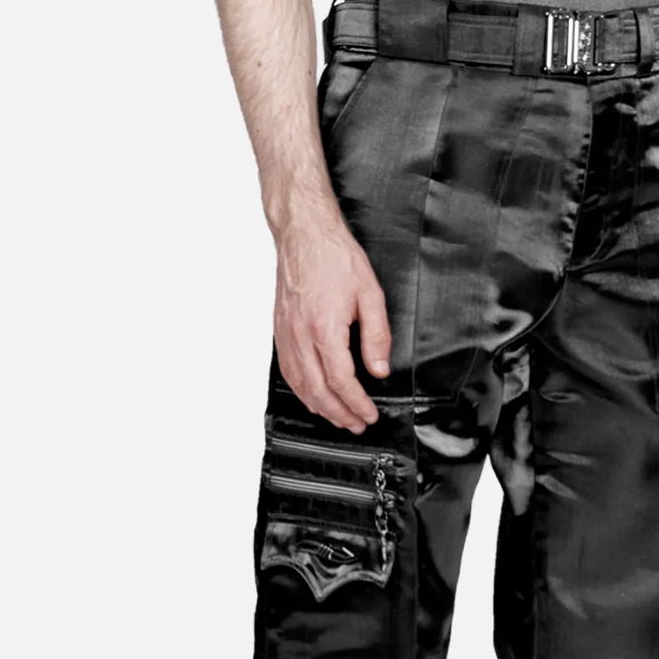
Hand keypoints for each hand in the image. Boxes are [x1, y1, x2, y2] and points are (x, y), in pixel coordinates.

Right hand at [275, 213, 395, 431]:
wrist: (304, 234)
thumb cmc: (334, 257)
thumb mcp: (370, 294)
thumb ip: (376, 335)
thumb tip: (379, 368)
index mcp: (325, 328)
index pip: (341, 381)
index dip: (357, 403)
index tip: (369, 414)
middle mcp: (301, 335)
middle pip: (318, 390)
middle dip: (340, 413)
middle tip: (357, 424)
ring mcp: (286, 333)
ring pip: (299, 384)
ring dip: (319, 407)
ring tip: (337, 418)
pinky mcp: (279, 329)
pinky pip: (287, 369)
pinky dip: (300, 390)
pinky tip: (311, 396)